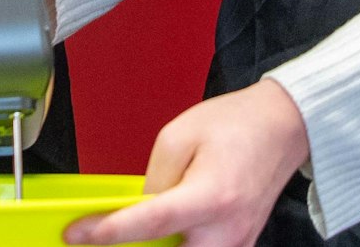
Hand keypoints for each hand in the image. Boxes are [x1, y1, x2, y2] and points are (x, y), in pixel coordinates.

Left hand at [65, 79, 308, 246]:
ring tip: (140, 225)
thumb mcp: (177, 136)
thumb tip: (138, 212)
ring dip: (160, 245)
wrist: (282, 128)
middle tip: (104, 234)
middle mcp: (228, 229)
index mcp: (211, 196)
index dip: (108, 232)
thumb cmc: (236, 124)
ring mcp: (239, 244)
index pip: (150, 224)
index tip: (77, 234)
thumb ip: (152, 179)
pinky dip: (180, 244)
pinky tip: (170, 229)